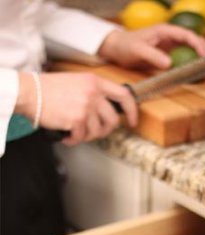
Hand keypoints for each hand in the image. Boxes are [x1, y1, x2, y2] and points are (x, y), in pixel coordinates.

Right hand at [15, 72, 137, 145]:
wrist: (29, 92)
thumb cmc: (50, 89)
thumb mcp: (78, 82)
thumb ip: (95, 93)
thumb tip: (108, 110)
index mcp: (95, 82)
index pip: (124, 95)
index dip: (132, 110)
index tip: (133, 121)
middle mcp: (93, 93)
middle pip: (113, 119)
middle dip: (106, 130)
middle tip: (96, 131)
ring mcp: (86, 106)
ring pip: (98, 131)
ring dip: (87, 135)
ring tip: (76, 131)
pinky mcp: (77, 119)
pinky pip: (82, 137)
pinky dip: (75, 140)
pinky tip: (67, 135)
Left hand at [98, 24, 204, 69]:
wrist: (117, 49)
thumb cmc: (126, 46)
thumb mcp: (138, 51)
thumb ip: (153, 56)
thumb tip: (169, 64)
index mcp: (165, 31)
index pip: (187, 35)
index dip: (198, 45)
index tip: (204, 56)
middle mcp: (170, 37)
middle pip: (193, 40)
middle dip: (204, 50)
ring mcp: (170, 46)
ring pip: (191, 49)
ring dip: (200, 57)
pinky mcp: (169, 55)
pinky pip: (184, 57)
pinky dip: (192, 64)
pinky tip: (196, 73)